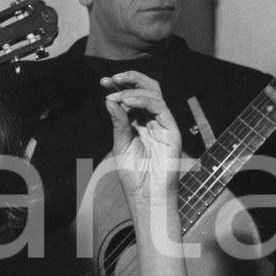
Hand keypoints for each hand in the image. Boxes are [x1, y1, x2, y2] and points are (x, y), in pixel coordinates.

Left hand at [102, 71, 181, 204]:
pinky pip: (161, 108)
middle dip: (129, 79)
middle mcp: (153, 120)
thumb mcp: (120, 145)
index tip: (103, 82)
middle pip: (147, 88)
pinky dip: (144, 100)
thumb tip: (109, 100)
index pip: (133, 96)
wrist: (146, 196)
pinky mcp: (172, 131)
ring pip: (155, 93)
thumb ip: (118, 123)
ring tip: (115, 95)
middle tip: (110, 80)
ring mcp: (163, 124)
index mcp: (140, 122)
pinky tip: (127, 101)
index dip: (120, 86)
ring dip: (132, 90)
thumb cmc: (134, 175)